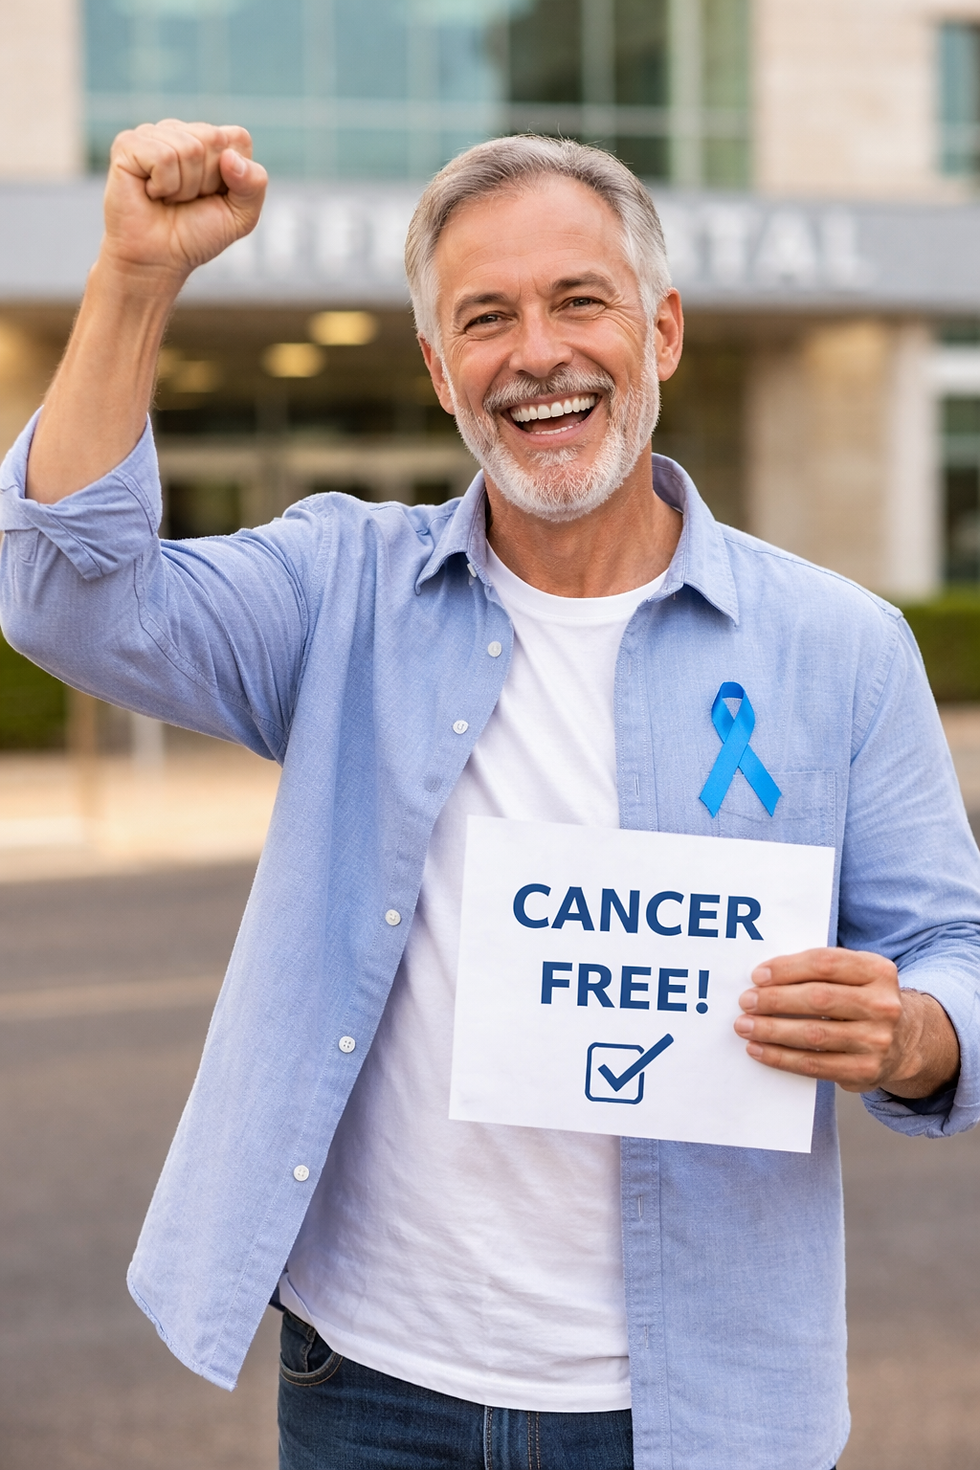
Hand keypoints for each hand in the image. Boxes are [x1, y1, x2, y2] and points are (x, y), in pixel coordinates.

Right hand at [102, 119, 266, 283]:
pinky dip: (163, 184)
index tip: (214, 196)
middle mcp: (181, 131)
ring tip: (168, 198)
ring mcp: (153, 134)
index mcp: (210, 140)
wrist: (159, 260)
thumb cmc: (197, 235)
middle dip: (208, 181)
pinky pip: (163, 156)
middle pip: (214, 139)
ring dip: (184, 187)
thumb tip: (230, 157)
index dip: (234, 176)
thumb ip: (254, 184)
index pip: (238, 138)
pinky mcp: (128, 144)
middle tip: (187, 200)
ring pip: (189, 149)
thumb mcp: (241, 215)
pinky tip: (151, 193)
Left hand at [733, 948, 959, 1096]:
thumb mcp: (855, 974)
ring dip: (771, 1030)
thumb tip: (764, 977)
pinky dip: (781, 1057)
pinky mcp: (866, 1071)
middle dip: (774, 1000)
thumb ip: (819, 970)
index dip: (787, 968)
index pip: (825, 963)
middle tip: (746, 1002)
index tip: (758, 976)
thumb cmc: (862, 999)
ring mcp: (878, 1040)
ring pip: (813, 1034)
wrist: (904, 1041)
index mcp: (878, 970)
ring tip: (745, 1025)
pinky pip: (814, 1065)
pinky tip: (759, 1050)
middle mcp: (883, 1005)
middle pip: (818, 999)